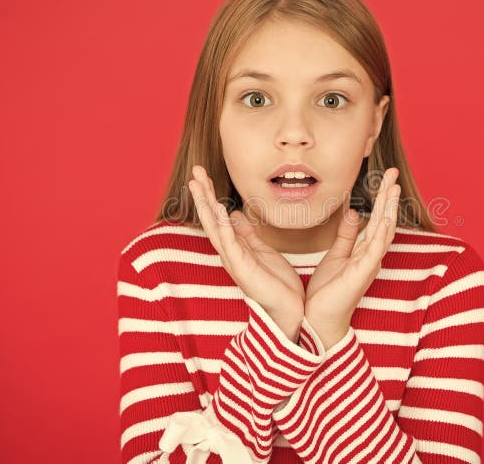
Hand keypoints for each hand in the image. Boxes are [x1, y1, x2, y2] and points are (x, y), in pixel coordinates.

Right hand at [188, 165, 304, 341]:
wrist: (289, 311)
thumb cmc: (276, 284)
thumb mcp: (261, 250)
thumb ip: (247, 233)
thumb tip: (235, 215)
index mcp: (234, 248)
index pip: (217, 217)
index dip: (209, 195)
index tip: (201, 176)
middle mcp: (229, 253)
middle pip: (210, 219)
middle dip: (202, 194)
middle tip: (194, 171)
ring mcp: (234, 261)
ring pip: (214, 228)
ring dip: (206, 205)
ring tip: (198, 184)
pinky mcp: (243, 269)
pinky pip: (230, 243)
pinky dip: (222, 226)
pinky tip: (218, 208)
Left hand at [304, 167, 400, 348]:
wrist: (319, 319)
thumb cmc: (328, 291)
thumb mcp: (336, 255)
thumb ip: (347, 235)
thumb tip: (354, 212)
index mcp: (364, 251)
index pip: (377, 218)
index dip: (382, 197)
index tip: (387, 177)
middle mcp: (371, 256)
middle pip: (385, 220)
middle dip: (389, 196)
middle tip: (394, 173)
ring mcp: (368, 265)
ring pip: (383, 232)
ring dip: (390, 210)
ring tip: (394, 188)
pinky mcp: (360, 274)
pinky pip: (374, 251)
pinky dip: (381, 235)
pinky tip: (386, 219)